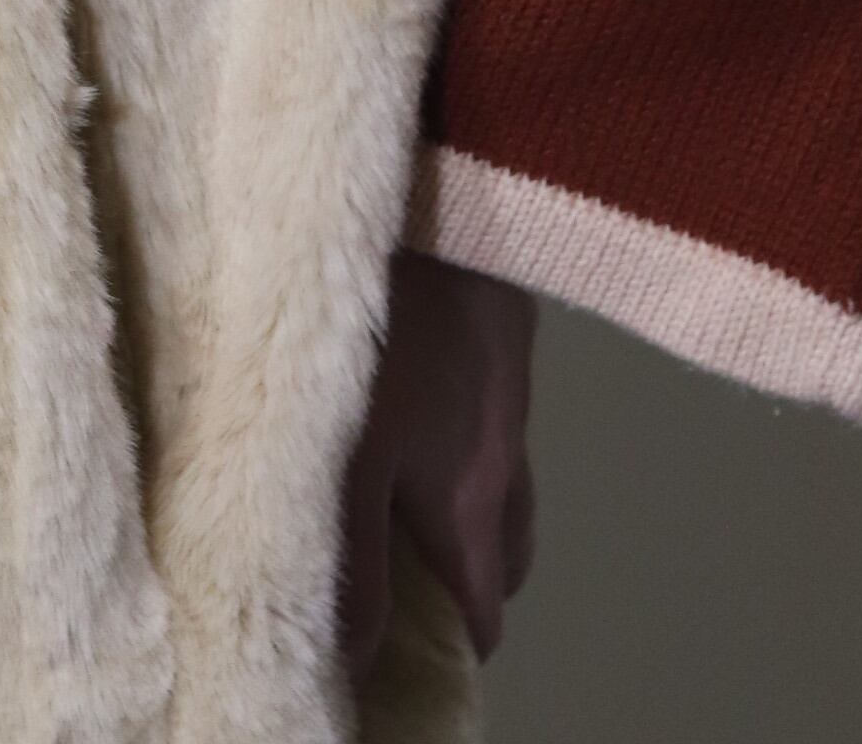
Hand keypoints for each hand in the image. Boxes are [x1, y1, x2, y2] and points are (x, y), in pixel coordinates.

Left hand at [338, 249, 536, 687]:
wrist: (447, 199)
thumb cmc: (386, 336)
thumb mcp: (349, 457)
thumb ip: (353, 561)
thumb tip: (356, 662)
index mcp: (473, 505)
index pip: (487, 613)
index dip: (453, 646)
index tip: (409, 654)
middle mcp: (507, 459)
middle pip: (507, 550)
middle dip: (468, 576)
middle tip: (404, 575)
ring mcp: (513, 393)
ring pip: (505, 477)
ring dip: (471, 499)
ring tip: (406, 491)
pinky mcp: (504, 332)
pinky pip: (497, 412)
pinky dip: (467, 430)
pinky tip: (416, 395)